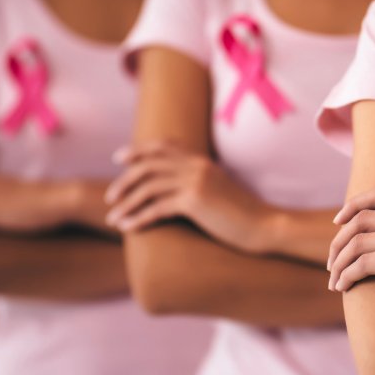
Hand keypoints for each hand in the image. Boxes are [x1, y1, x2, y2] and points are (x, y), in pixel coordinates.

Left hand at [105, 142, 275, 252]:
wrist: (264, 226)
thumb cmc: (243, 215)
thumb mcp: (220, 190)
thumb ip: (199, 182)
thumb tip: (178, 190)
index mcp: (202, 161)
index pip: (163, 147)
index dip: (138, 151)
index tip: (119, 159)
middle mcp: (196, 166)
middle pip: (149, 165)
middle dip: (124, 180)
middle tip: (110, 196)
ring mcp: (195, 182)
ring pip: (148, 188)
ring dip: (126, 203)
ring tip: (112, 217)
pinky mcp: (195, 201)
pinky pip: (156, 208)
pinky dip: (137, 218)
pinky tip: (126, 228)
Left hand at [327, 185, 374, 319]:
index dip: (354, 204)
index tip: (339, 222)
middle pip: (361, 217)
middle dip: (338, 240)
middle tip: (331, 261)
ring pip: (357, 241)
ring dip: (339, 261)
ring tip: (334, 281)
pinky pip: (364, 262)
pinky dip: (348, 275)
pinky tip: (344, 288)